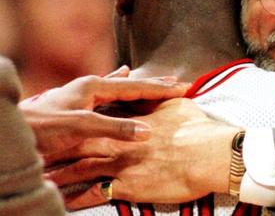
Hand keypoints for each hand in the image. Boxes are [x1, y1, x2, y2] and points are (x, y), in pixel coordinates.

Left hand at [19, 66, 189, 153]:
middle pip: (131, 83)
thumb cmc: (41, 128)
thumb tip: (148, 131)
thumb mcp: (81, 128)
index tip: (183, 88)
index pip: (136, 86)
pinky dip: (122, 89)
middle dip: (155, 84)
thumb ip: (114, 128)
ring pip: (120, 88)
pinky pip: (108, 94)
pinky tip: (121, 78)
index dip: (161, 89)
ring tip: (157, 81)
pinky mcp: (77, 104)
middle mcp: (89, 86)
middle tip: (178, 82)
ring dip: (141, 87)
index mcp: (93, 86)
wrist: (10, 131)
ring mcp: (82, 93)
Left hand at [44, 98, 239, 209]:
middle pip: (84, 141)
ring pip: (82, 167)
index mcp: (130, 118)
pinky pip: (95, 193)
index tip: (77, 117)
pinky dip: (78, 198)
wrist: (209, 156)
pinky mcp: (126, 185)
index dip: (89, 120)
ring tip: (46, 174)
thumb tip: (155, 93)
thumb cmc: (198, 131)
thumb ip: (158, 101)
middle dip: (61, 145)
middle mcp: (120, 140)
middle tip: (44, 148)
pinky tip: (66, 201)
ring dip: (62, 172)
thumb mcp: (177, 107)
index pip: (102, 120)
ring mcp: (120, 162)